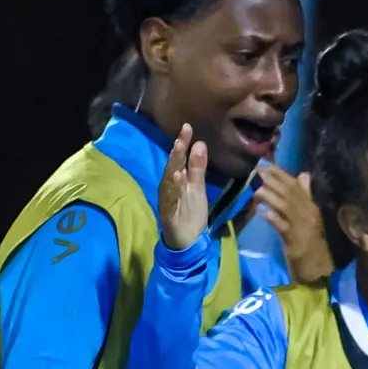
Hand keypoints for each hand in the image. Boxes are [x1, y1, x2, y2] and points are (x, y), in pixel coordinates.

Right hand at [158, 123, 209, 250]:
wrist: (187, 241)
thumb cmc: (191, 213)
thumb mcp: (198, 188)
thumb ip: (198, 168)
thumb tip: (200, 143)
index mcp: (176, 180)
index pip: (179, 158)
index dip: (182, 143)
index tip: (188, 127)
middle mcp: (169, 187)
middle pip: (172, 166)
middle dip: (177, 151)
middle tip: (182, 135)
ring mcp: (167, 199)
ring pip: (169, 180)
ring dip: (173, 165)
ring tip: (178, 150)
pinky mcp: (168, 212)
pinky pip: (170, 198)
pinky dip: (173, 187)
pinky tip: (177, 177)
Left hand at [254, 164, 332, 282]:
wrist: (319, 271)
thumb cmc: (312, 244)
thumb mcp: (309, 218)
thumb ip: (306, 196)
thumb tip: (304, 175)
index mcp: (312, 207)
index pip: (296, 186)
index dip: (280, 174)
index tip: (265, 163)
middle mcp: (309, 214)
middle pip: (290, 194)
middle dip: (273, 180)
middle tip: (257, 170)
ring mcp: (303, 228)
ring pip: (286, 207)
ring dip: (270, 197)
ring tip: (256, 189)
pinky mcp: (296, 243)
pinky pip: (282, 227)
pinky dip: (272, 217)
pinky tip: (261, 211)